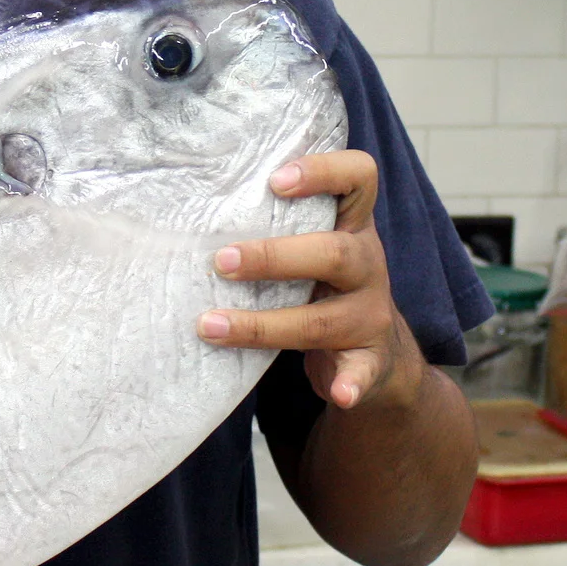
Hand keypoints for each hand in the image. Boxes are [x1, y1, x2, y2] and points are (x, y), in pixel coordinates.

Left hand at [197, 149, 421, 410]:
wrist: (379, 352)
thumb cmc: (323, 285)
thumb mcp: (314, 244)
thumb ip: (277, 223)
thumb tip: (188, 207)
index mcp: (353, 227)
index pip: (358, 178)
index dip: (323, 171)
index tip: (274, 180)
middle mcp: (368, 265)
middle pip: (334, 252)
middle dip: (273, 257)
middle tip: (220, 261)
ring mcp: (371, 315)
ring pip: (323, 319)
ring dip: (262, 325)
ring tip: (210, 325)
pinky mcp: (371, 361)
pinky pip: (362, 373)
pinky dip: (351, 383)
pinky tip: (339, 394)